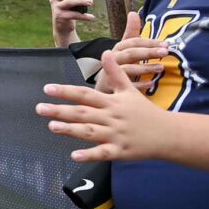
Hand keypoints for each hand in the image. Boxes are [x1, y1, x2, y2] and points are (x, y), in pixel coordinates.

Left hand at [37, 49, 169, 163]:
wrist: (169, 134)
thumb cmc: (145, 111)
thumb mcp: (130, 90)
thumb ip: (116, 73)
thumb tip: (106, 52)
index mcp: (111, 102)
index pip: (85, 94)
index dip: (66, 91)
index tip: (47, 88)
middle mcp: (111, 117)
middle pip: (83, 113)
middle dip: (60, 110)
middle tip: (39, 108)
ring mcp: (115, 135)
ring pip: (89, 132)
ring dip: (70, 129)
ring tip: (51, 126)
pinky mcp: (120, 151)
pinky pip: (102, 153)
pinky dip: (89, 154)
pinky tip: (74, 155)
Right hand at [50, 0, 93, 45]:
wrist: (63, 27)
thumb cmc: (69, 10)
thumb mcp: (71, 1)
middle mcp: (54, 0)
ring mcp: (56, 8)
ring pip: (69, 2)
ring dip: (81, 1)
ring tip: (91, 1)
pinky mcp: (60, 17)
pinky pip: (74, 15)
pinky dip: (84, 16)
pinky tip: (92, 17)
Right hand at [97, 12, 167, 92]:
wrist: (103, 86)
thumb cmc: (118, 65)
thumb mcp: (123, 48)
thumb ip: (130, 32)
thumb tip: (133, 12)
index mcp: (117, 49)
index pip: (133, 42)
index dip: (149, 42)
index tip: (165, 43)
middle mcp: (112, 59)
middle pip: (130, 53)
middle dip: (148, 52)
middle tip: (165, 52)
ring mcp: (110, 73)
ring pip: (128, 68)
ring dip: (145, 68)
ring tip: (160, 68)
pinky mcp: (111, 86)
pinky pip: (127, 85)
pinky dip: (139, 84)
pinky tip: (151, 83)